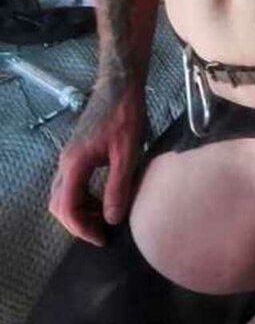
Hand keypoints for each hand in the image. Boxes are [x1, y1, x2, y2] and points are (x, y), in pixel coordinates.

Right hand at [48, 78, 145, 245]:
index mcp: (75, 164)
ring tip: (105, 217)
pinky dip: (83, 197)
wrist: (120, 85)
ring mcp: (69, 156)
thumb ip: (118, 186)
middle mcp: (65, 162)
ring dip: (80, 211)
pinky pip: (72, 183)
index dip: (82, 228)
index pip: (66, 208)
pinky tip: (104, 198)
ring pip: (63, 195)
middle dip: (77, 223)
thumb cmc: (125, 115)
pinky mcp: (77, 152)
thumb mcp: (127, 152)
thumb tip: (112, 219)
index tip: (102, 237)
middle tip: (102, 232)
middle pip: (58, 204)